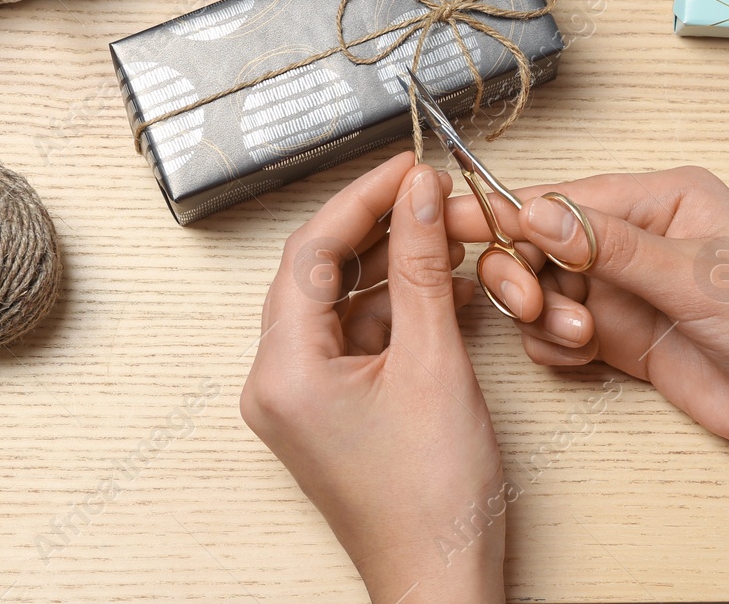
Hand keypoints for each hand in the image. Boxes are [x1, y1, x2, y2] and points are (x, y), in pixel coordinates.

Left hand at [242, 153, 506, 603]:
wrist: (443, 579)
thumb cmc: (433, 497)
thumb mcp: (435, 362)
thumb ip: (424, 267)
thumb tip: (419, 193)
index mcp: (283, 370)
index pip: (311, 252)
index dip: (363, 199)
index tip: (409, 165)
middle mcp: (278, 381)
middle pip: (321, 273)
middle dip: (380, 230)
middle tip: (432, 195)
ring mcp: (304, 398)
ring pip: (345, 303)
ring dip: (397, 268)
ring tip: (450, 238)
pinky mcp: (334, 409)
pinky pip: (361, 337)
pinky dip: (402, 309)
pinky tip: (448, 290)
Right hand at [445, 165, 728, 484]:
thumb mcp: (696, 278)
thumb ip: (611, 246)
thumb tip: (538, 210)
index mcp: (663, 197)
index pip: (565, 195)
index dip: (509, 213)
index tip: (454, 227)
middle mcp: (638, 236)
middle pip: (541, 239)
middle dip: (524, 270)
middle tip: (532, 303)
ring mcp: (628, 288)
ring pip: (544, 287)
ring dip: (543, 313)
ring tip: (581, 338)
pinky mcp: (622, 336)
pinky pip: (558, 330)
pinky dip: (554, 345)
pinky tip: (582, 358)